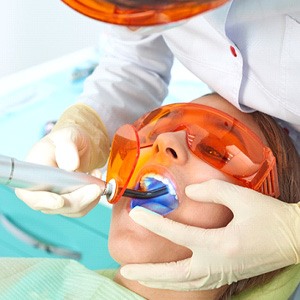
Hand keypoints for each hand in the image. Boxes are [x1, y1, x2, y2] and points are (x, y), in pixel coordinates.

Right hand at [15, 104, 109, 216]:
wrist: (79, 145)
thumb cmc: (70, 139)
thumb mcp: (69, 135)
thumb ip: (68, 147)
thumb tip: (70, 166)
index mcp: (33, 170)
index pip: (29, 193)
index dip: (43, 200)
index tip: (59, 201)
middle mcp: (39, 188)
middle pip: (53, 206)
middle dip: (77, 199)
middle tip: (96, 187)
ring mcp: (53, 197)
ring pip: (70, 210)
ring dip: (88, 197)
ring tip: (96, 175)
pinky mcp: (67, 202)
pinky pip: (80, 208)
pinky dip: (92, 198)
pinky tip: (95, 181)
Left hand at [120, 180, 299, 289]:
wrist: (293, 238)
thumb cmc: (269, 216)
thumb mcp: (241, 197)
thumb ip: (211, 191)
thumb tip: (189, 192)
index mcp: (221, 244)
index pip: (178, 234)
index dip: (154, 223)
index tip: (136, 214)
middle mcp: (217, 265)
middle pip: (175, 275)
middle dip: (148, 274)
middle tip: (125, 270)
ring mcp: (221, 274)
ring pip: (184, 285)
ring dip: (159, 282)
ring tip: (139, 278)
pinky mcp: (226, 276)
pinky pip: (195, 284)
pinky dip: (176, 283)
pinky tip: (168, 278)